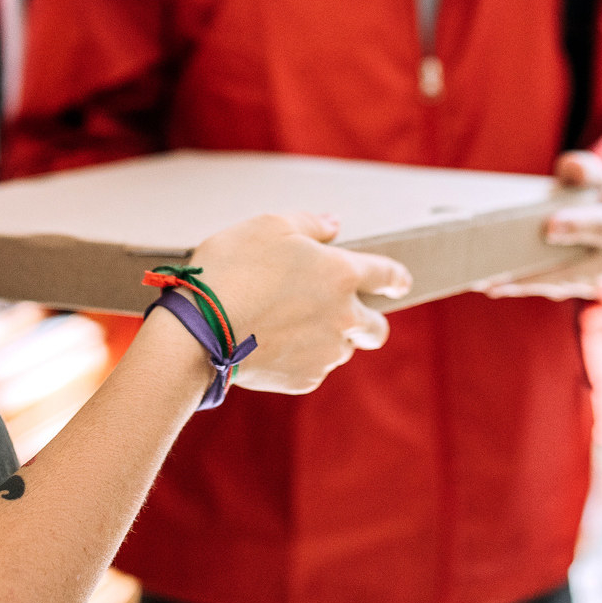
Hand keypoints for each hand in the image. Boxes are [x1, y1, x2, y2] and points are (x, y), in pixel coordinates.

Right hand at [180, 212, 411, 395]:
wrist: (200, 331)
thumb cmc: (232, 269)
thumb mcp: (268, 225)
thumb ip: (310, 223)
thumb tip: (334, 226)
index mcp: (341, 274)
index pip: (388, 275)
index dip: (397, 279)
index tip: (401, 283)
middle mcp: (344, 317)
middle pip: (377, 329)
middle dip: (369, 322)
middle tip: (343, 314)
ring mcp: (326, 353)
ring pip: (342, 350)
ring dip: (328, 339)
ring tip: (288, 326)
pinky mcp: (304, 379)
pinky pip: (313, 369)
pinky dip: (299, 358)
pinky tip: (270, 344)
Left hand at [481, 152, 601, 299]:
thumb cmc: (596, 190)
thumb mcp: (596, 172)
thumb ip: (584, 168)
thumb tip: (571, 169)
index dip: (579, 227)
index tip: (549, 228)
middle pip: (578, 270)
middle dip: (540, 274)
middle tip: (503, 276)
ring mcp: (599, 280)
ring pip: (561, 286)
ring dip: (524, 286)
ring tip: (489, 284)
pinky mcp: (579, 288)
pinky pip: (551, 290)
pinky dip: (524, 287)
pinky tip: (494, 285)